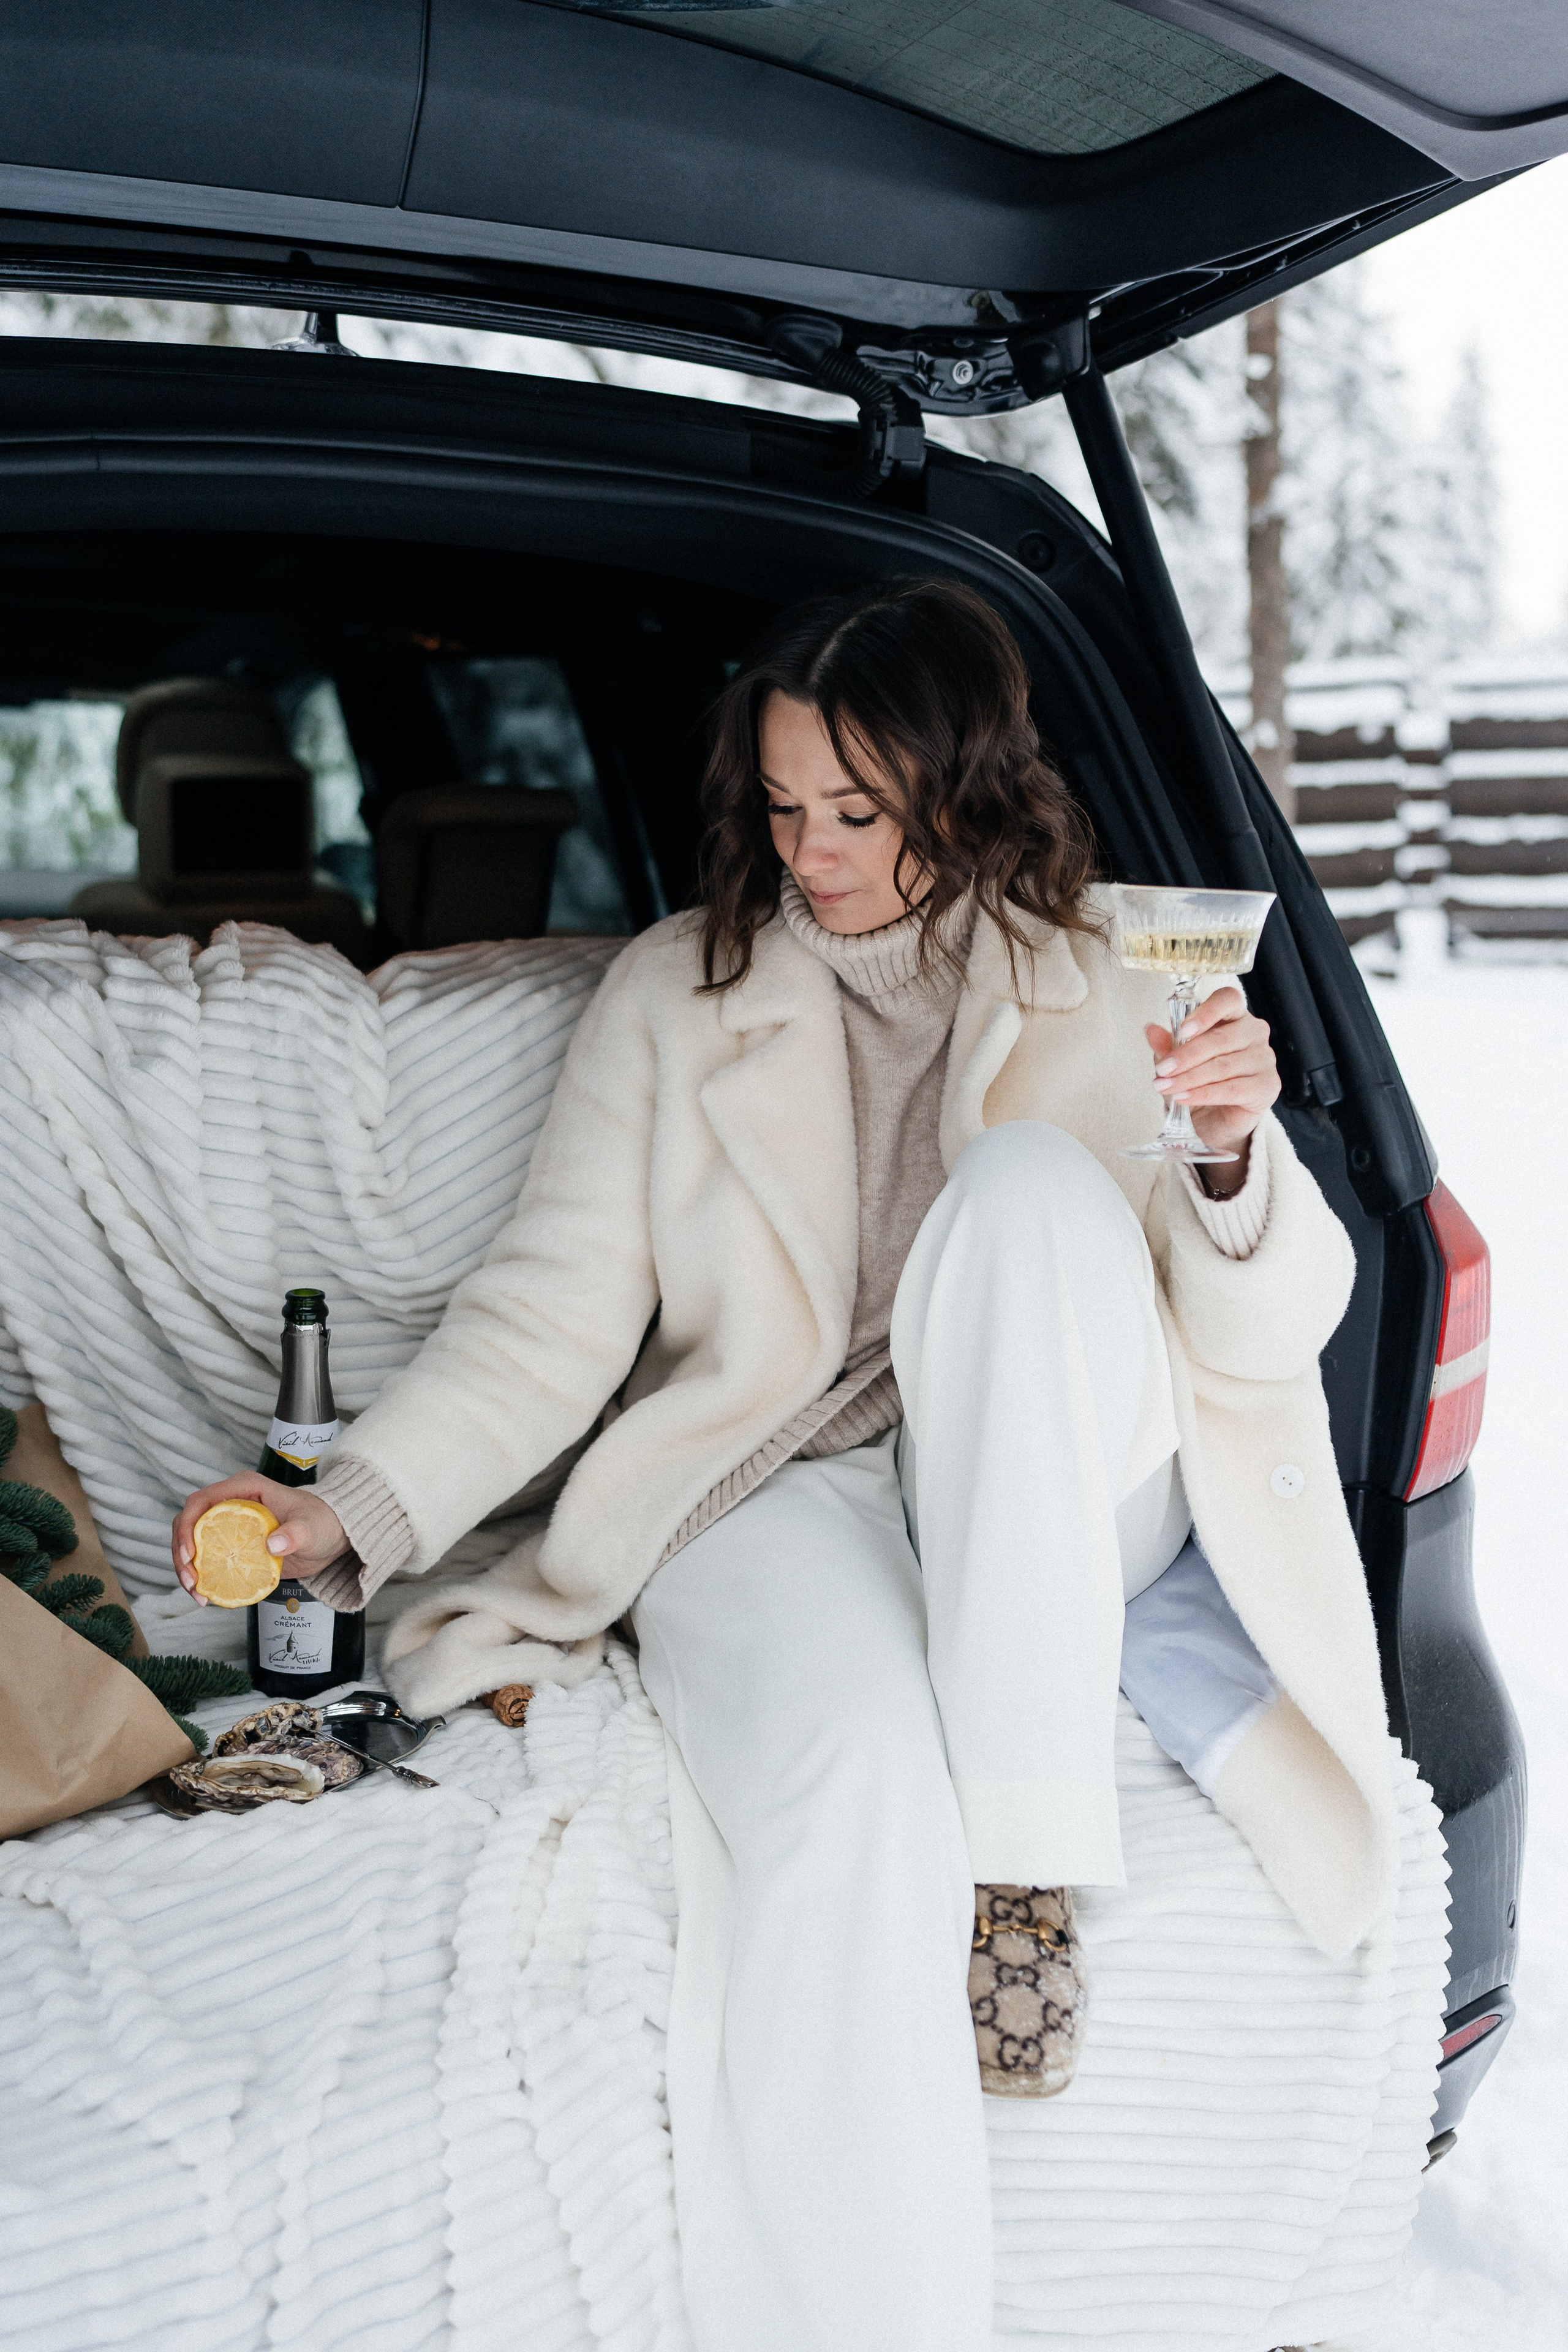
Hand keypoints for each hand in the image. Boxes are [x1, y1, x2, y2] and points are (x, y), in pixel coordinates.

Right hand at [172, 1473, 347, 1604]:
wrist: (328, 1537)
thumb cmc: (320, 1522)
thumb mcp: (311, 1527)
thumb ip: (294, 1533)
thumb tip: (272, 1545)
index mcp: (243, 1489)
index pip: (201, 1501)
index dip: (188, 1526)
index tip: (191, 1554)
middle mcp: (230, 1504)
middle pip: (188, 1523)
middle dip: (181, 1553)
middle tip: (191, 1582)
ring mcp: (227, 1525)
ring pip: (191, 1543)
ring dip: (186, 1569)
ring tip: (197, 1595)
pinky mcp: (230, 1546)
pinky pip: (206, 1559)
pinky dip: (201, 1577)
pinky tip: (206, 1597)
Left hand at [1144, 985, 1279, 1194]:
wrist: (1217, 1121)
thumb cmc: (1201, 1082)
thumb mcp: (1179, 1062)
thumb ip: (1168, 1045)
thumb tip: (1151, 1030)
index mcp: (1234, 1016)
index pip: (1228, 999)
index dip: (1206, 1012)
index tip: (1183, 1030)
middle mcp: (1254, 1033)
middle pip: (1221, 1038)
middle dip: (1186, 1055)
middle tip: (1163, 1069)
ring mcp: (1264, 1059)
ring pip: (1223, 1065)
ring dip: (1189, 1077)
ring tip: (1165, 1086)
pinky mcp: (1267, 1086)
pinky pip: (1231, 1089)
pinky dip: (1203, 1094)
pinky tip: (1183, 1097)